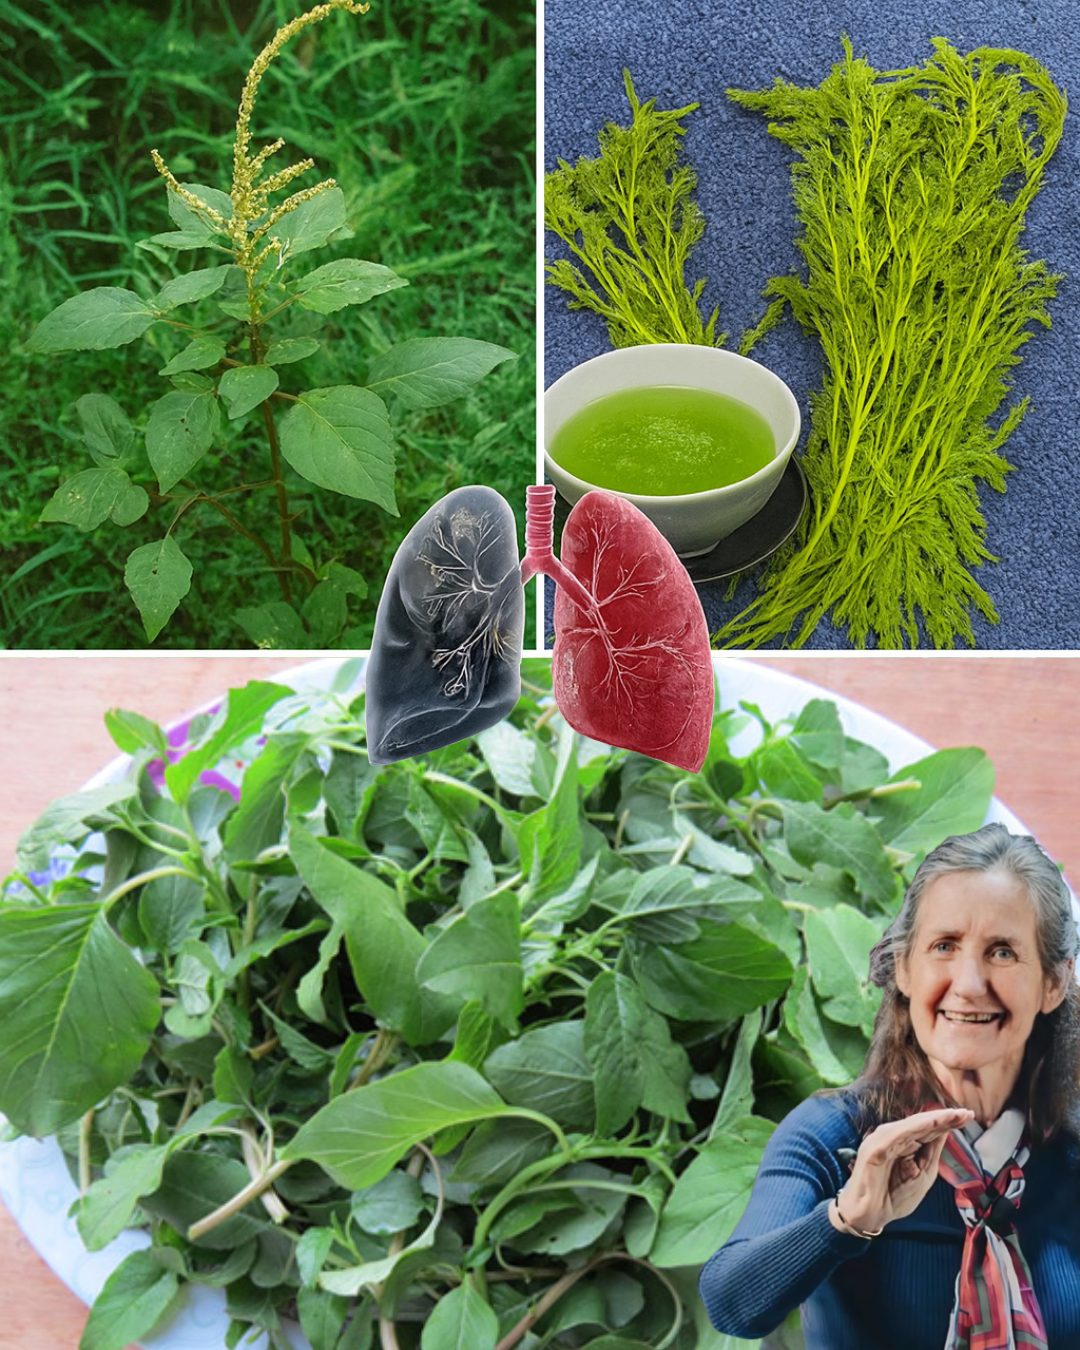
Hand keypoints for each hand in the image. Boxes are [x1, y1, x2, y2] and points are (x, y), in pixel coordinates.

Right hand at [829, 1107, 973, 1235]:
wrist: (869, 1215)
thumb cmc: (894, 1196)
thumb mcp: (922, 1174)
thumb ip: (931, 1152)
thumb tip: (945, 1130)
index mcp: (905, 1143)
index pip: (929, 1129)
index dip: (948, 1122)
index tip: (968, 1116)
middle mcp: (893, 1136)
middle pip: (923, 1123)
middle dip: (945, 1117)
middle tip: (966, 1113)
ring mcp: (882, 1140)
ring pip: (912, 1125)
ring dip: (933, 1119)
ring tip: (953, 1115)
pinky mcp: (875, 1148)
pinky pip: (898, 1135)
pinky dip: (915, 1128)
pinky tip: (931, 1123)